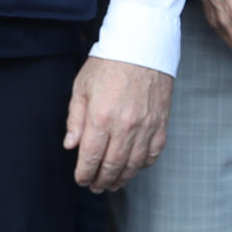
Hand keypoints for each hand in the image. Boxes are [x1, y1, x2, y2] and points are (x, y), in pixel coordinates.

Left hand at [63, 57, 171, 192]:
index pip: (91, 157)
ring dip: (121, 178)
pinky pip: (153, 154)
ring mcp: (146, 126)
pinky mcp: (161, 123)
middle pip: (112, 166)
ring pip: (133, 165)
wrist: (143, 44)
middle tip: (95, 186)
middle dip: (101, 181)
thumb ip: (75, 119)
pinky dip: (142, 165)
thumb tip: (71, 146)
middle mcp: (125, 126)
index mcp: (101, 117)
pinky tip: (134, 166)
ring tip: (112, 183)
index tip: (80, 179)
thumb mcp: (82, 86)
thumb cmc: (109, 62)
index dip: (84, 174)